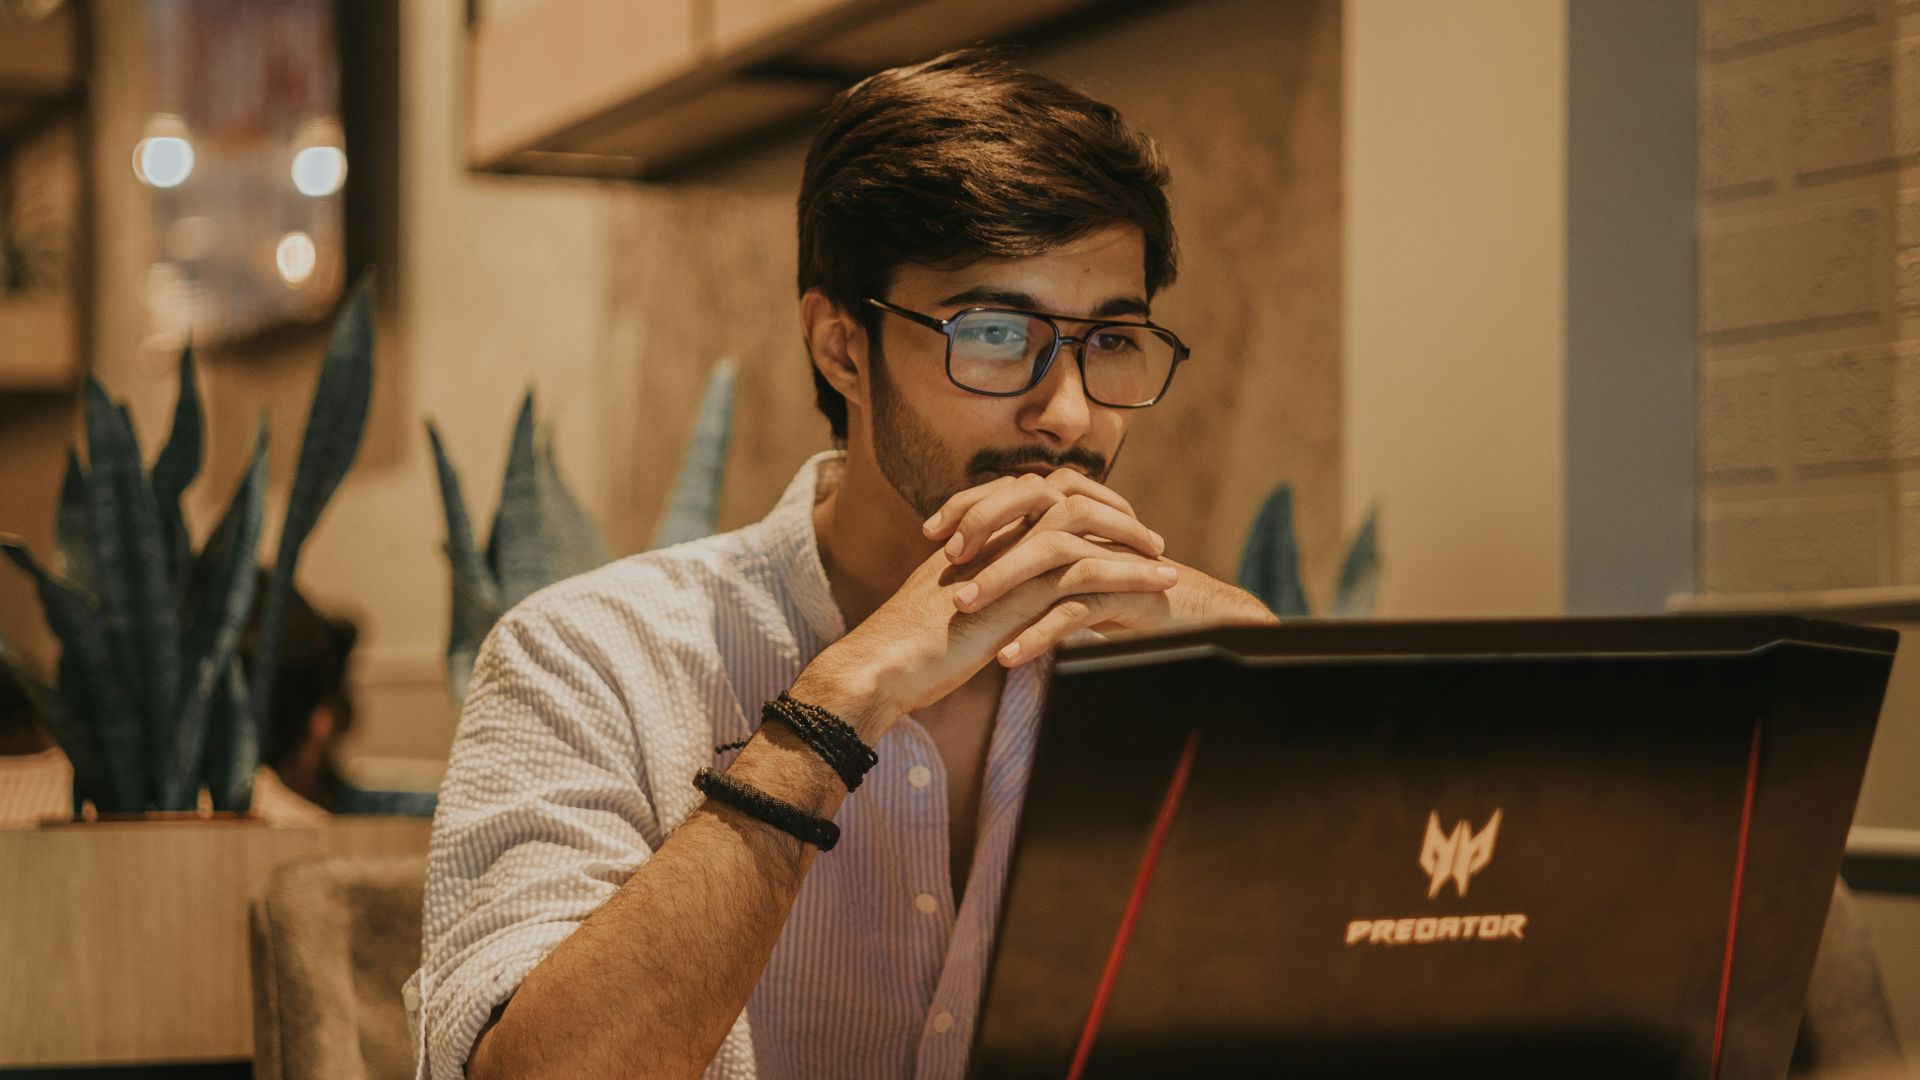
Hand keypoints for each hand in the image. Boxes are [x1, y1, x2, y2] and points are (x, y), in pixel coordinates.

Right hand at [804, 524, 1177, 732]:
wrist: (880, 668)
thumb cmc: (909, 651)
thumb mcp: (953, 611)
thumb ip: (982, 593)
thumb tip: (1011, 602)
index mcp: (975, 535)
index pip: (1036, 494)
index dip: (1081, 504)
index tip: (1113, 528)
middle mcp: (990, 537)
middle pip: (1064, 494)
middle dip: (1113, 512)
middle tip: (1150, 539)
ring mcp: (1002, 562)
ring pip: (1080, 529)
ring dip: (1130, 545)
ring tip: (1167, 567)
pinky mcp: (1015, 596)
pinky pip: (1083, 573)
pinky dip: (1128, 578)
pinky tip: (1157, 591)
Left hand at [923, 470, 1277, 663]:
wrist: (1180, 616)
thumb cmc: (1109, 593)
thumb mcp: (1057, 573)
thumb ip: (1021, 556)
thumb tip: (963, 563)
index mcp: (1066, 510)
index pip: (1011, 490)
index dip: (969, 505)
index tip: (930, 534)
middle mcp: (1087, 524)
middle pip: (1030, 508)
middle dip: (983, 531)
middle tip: (944, 565)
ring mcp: (1106, 554)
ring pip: (1050, 554)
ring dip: (1005, 581)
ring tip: (966, 609)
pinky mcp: (1124, 591)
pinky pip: (1076, 608)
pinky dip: (1039, 633)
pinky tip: (1009, 656)